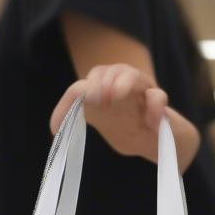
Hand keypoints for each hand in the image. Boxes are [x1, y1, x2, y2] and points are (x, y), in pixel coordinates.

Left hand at [51, 64, 198, 169]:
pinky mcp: (160, 105)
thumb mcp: (102, 123)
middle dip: (100, 84)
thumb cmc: (127, 128)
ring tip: (117, 96)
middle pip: (108, 72)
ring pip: (133, 75)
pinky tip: (149, 124)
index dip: (74, 98)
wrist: (156, 142)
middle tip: (98, 102)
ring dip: (123, 83)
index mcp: (103, 92)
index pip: (83, 87)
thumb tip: (54, 127)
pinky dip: (153, 108)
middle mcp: (121, 86)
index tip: (67, 119)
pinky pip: (158, 97)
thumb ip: (78, 120)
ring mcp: (142, 93)